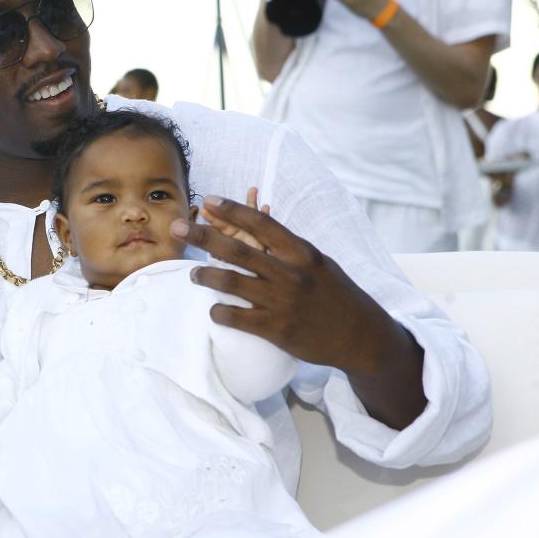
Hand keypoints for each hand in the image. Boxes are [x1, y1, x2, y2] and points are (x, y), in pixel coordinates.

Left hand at [173, 196, 403, 375]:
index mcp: (302, 253)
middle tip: (177, 227)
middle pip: (237, 249)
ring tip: (192, 273)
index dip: (233, 210)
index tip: (209, 200)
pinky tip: (213, 309)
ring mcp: (282, 301)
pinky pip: (236, 317)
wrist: (362, 336)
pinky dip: (219, 311)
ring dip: (204, 275)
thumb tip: (258, 224)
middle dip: (202, 236)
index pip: (262, 224)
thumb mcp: (317, 262)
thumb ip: (288, 248)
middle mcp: (290, 273)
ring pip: (230, 282)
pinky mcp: (276, 329)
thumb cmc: (336, 294)